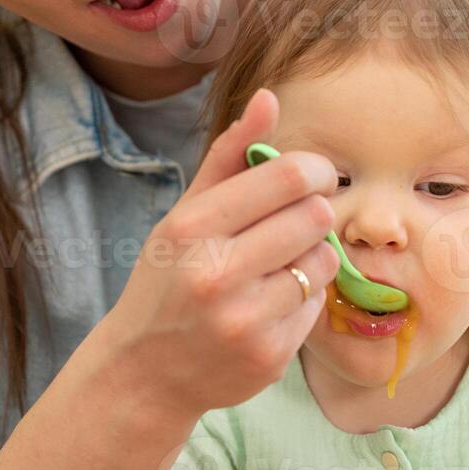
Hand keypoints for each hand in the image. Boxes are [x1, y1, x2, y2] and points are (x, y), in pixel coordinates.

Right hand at [102, 89, 339, 430]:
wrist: (144, 372)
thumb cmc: (168, 281)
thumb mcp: (184, 215)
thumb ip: (229, 157)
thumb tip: (269, 97)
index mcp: (193, 228)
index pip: (286, 177)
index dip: (313, 169)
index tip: (310, 176)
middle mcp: (217, 275)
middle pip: (315, 216)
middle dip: (314, 212)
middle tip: (294, 222)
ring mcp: (246, 320)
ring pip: (324, 261)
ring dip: (312, 256)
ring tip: (279, 265)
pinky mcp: (269, 357)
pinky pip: (317, 305)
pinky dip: (304, 298)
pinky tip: (272, 303)